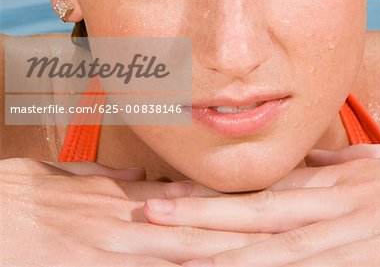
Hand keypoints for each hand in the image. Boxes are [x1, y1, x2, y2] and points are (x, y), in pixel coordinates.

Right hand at [0, 157, 266, 264]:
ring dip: (230, 250)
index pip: (193, 200)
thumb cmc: (24, 197)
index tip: (268, 202)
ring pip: (189, 248)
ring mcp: (122, 245)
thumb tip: (143, 185)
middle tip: (291, 224)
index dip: (230, 203)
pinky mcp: (102, 264)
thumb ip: (110, 182)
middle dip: (246, 227)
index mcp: (129, 200)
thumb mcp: (74, 182)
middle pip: (203, 223)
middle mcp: (134, 220)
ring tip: (275, 249)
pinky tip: (217, 266)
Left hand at [141, 138, 379, 265]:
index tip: (176, 194)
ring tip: (174, 247)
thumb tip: (313, 162)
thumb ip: (347, 165)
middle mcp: (340, 202)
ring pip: (281, 241)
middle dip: (203, 214)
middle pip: (259, 210)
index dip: (218, 193)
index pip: (266, 187)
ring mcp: (360, 229)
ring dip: (226, 247)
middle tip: (152, 213)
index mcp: (340, 182)